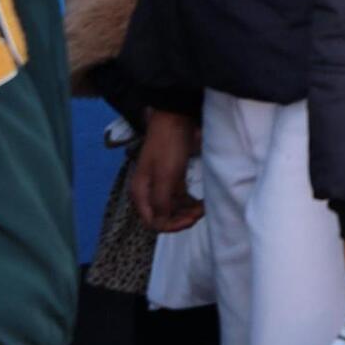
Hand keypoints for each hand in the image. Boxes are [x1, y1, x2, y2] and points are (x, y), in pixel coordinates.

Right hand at [130, 109, 201, 232]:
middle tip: (200, 213)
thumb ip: (162, 201)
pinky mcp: (173, 177)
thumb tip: (161, 222)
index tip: (191, 220)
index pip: (152, 222)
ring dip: (187, 212)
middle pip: (163, 216)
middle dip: (181, 219)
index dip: (171, 226)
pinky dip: (190, 203)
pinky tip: (202, 202)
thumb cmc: (168, 146)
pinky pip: (180, 198)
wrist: (175, 118)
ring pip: (173, 208)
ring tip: (203, 207)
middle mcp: (148, 191)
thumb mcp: (166, 176)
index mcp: (140, 193)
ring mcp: (161, 184)